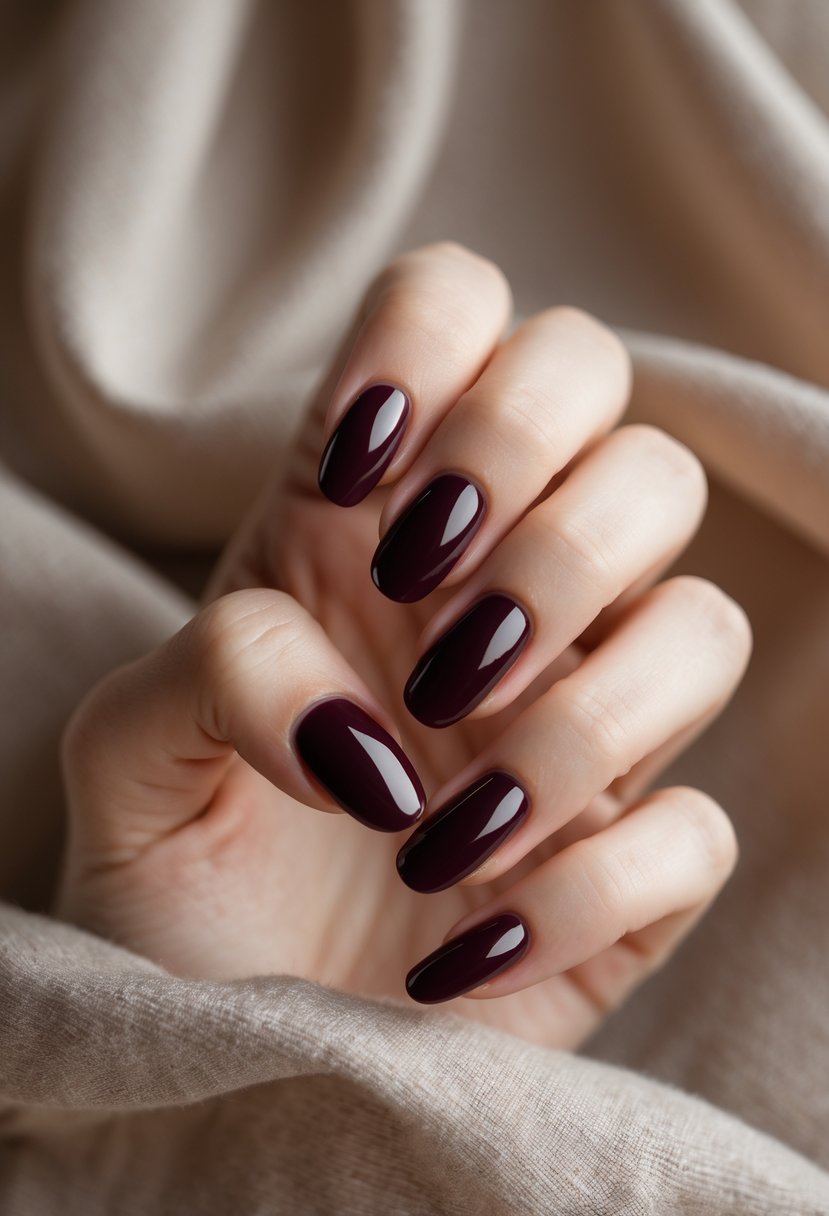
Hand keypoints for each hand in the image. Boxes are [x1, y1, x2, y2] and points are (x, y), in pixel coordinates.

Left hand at [55, 243, 750, 1048]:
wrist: (224, 1050)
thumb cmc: (168, 892)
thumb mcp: (128, 759)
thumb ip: (211, 665)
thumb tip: (368, 720)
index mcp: (365, 531)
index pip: (460, 316)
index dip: (436, 343)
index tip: (364, 476)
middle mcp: (493, 604)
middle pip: (634, 442)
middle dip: (550, 530)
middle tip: (431, 647)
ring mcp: (578, 729)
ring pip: (704, 622)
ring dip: (580, 721)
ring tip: (437, 826)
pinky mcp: (631, 865)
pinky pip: (698, 829)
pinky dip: (589, 884)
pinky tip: (472, 941)